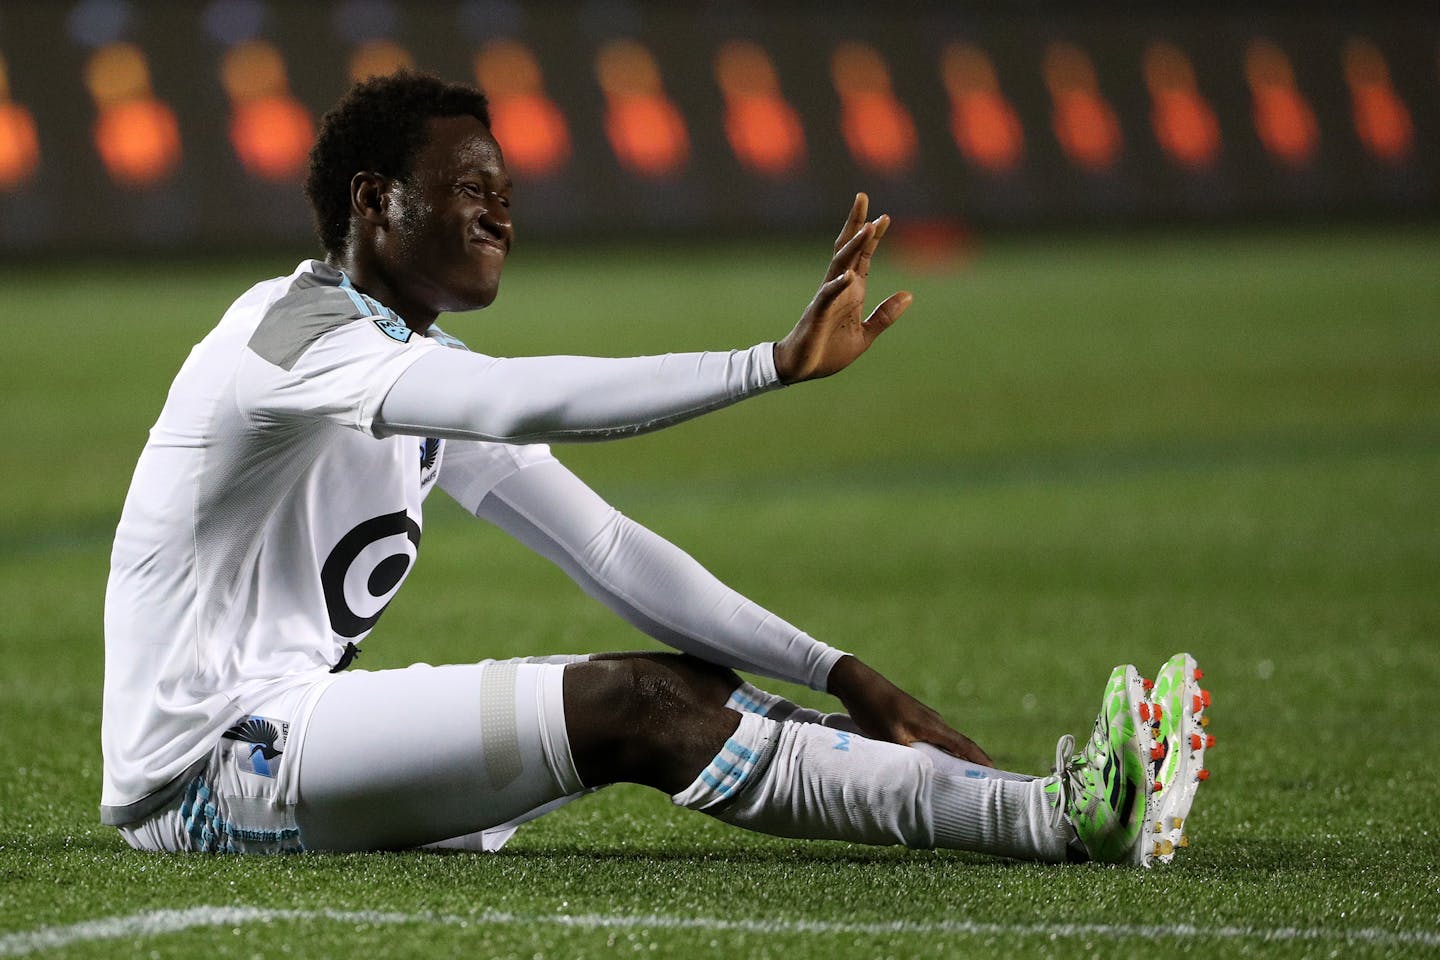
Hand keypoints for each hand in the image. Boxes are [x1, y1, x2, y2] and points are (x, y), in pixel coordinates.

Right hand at [772, 193, 911, 383]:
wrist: (802, 368)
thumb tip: (909, 295)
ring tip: (868, 228)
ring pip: (840, 265)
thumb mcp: (865, 334)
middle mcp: (839, 288)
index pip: (863, 256)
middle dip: (856, 223)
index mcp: (852, 291)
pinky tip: (850, 275)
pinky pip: (829, 296)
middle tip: (863, 197)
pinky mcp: (818, 313)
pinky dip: (839, 285)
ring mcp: (827, 298)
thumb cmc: (828, 351)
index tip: (885, 216)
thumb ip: (885, 315)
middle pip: (848, 248)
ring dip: (854, 246)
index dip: (873, 236)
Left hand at [826, 655, 993, 765]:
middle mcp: (933, 721)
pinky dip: (937, 753)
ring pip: (944, 743)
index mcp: (933, 725)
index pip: (964, 745)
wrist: (858, 684)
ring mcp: (923, 719)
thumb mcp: (891, 735)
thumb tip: (923, 774)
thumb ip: (910, 754)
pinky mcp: (912, 719)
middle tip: (980, 785)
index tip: (996, 774)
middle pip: (959, 745)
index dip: (981, 760)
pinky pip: (932, 740)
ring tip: (959, 780)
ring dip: (953, 759)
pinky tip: (931, 764)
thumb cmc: (874, 708)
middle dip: (971, 763)